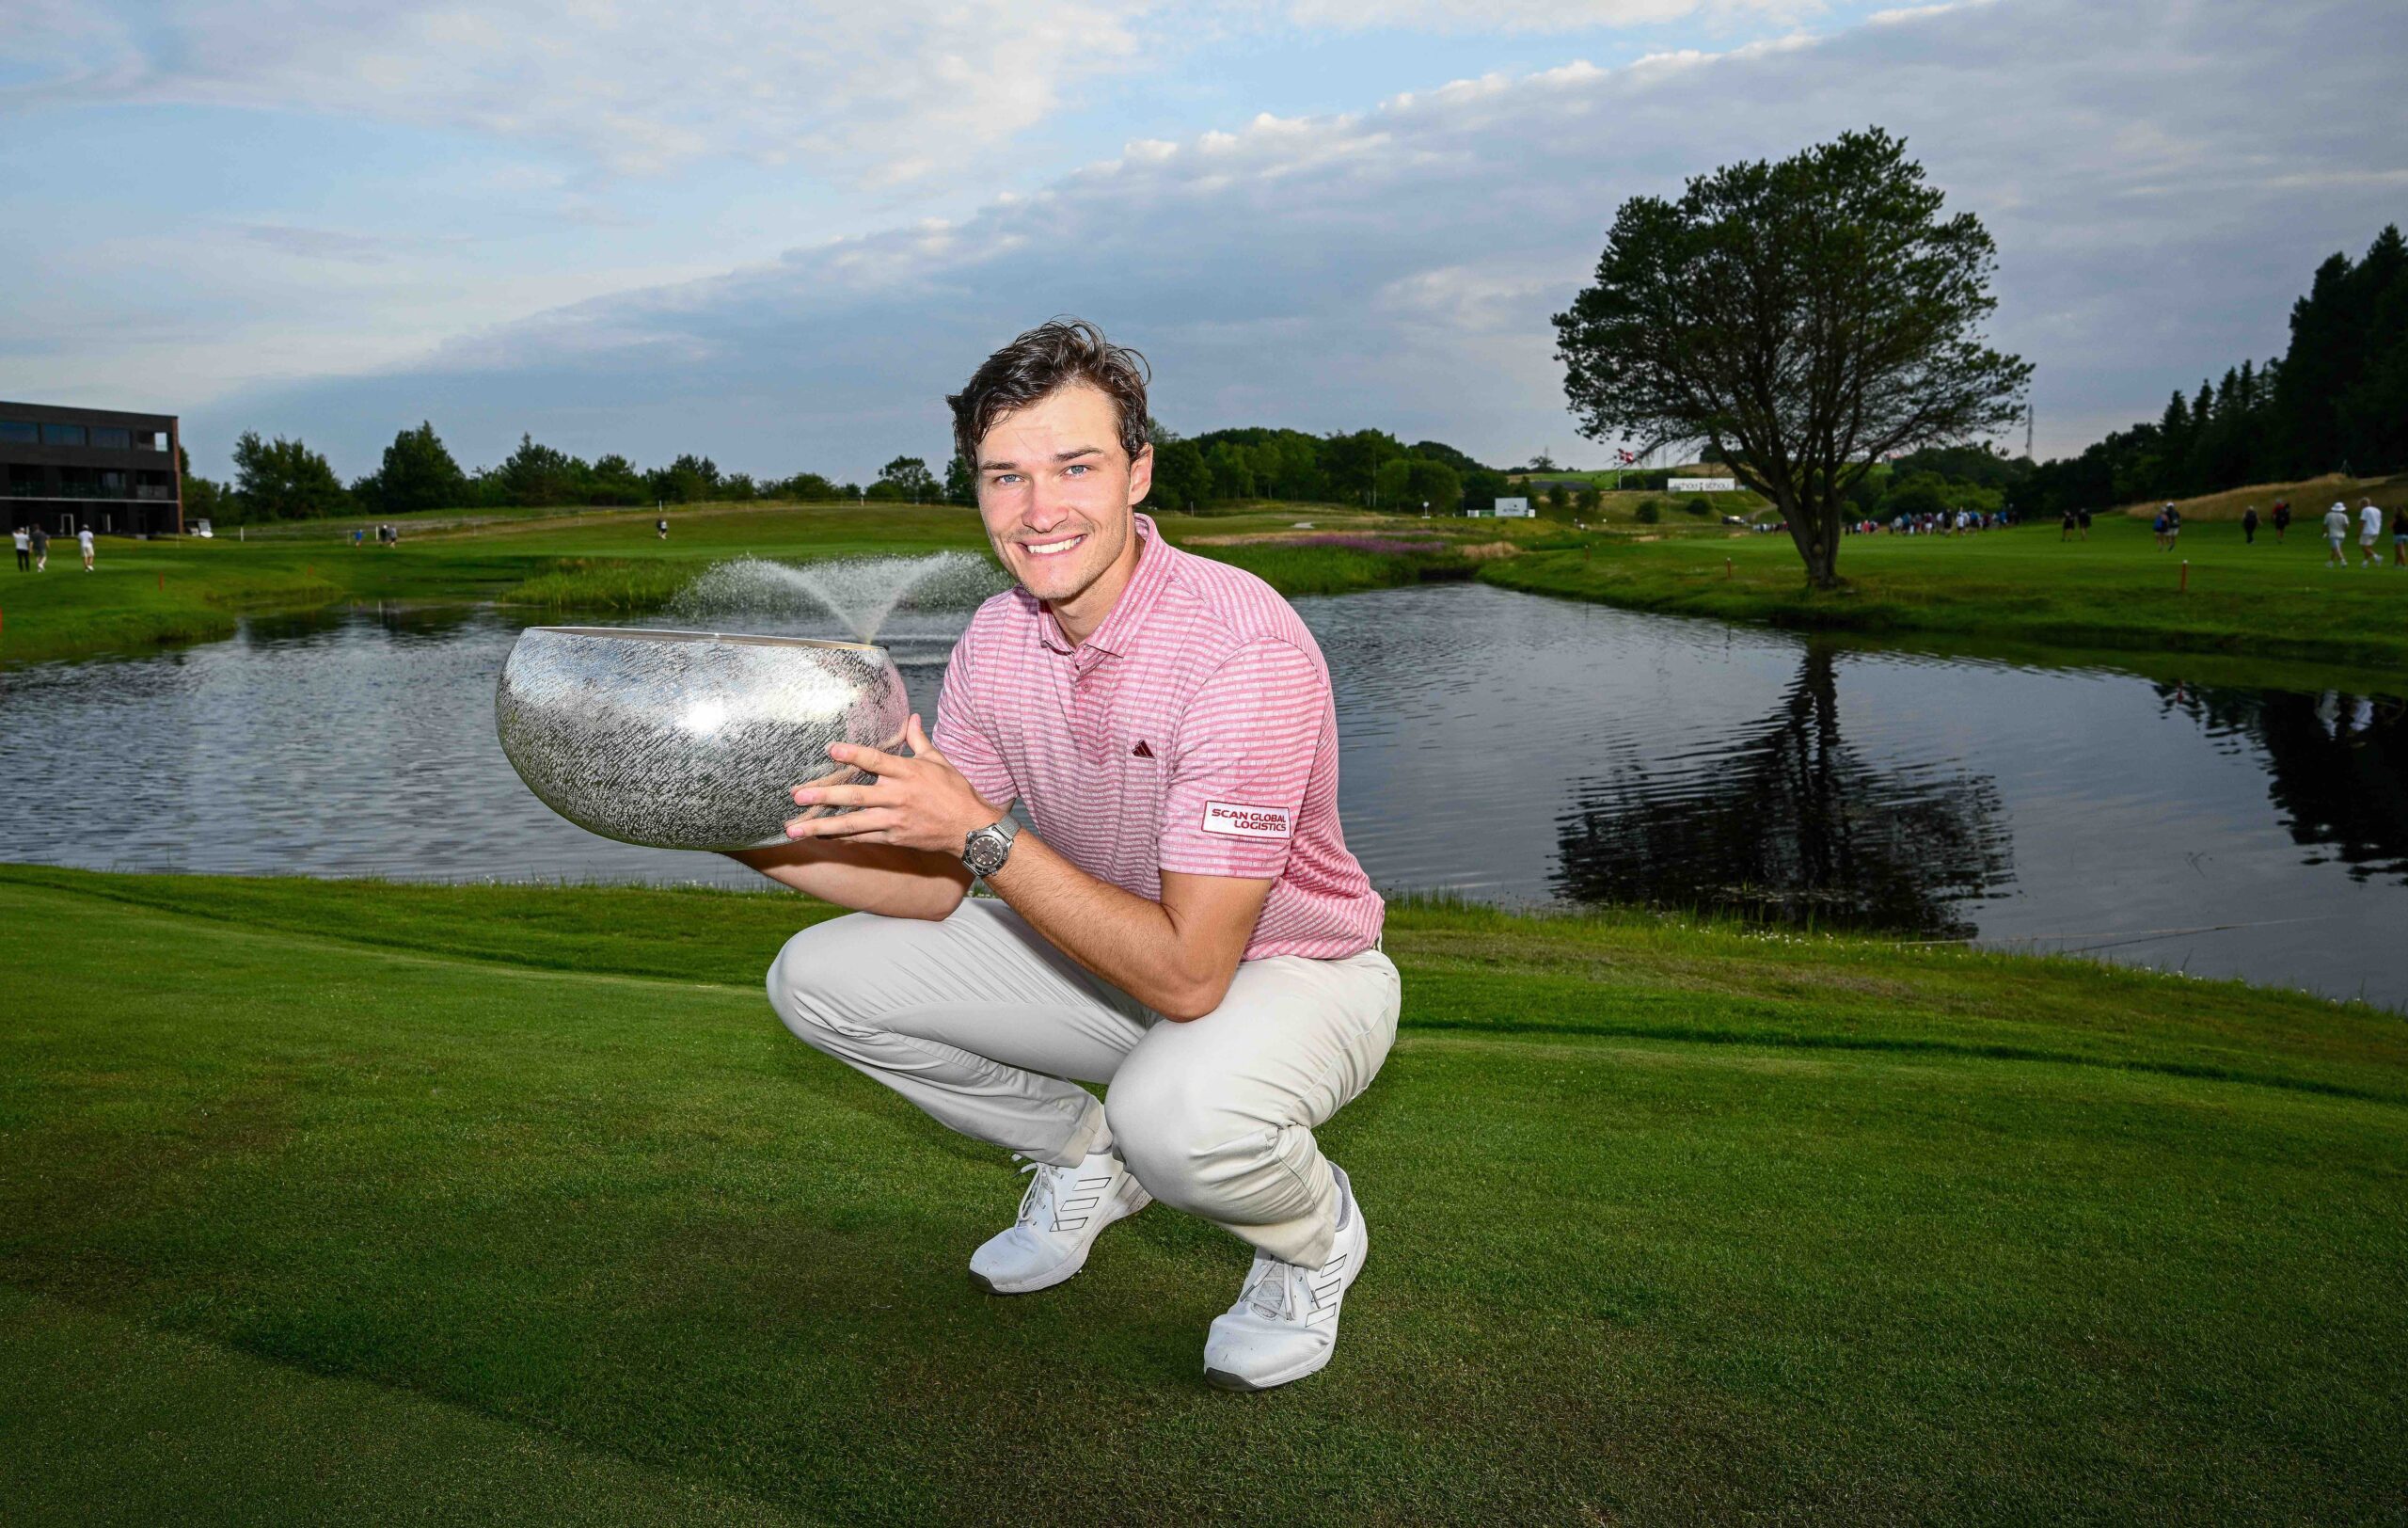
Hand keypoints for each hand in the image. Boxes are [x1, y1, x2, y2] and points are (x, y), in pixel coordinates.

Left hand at [783, 713, 999, 854]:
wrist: (971, 829)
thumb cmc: (954, 791)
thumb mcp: (938, 761)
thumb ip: (918, 740)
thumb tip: (911, 717)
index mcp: (908, 772)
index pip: (875, 760)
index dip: (853, 754)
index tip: (830, 749)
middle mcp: (898, 796)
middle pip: (856, 795)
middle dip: (824, 796)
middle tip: (797, 796)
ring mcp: (895, 820)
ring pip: (853, 823)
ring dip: (822, 825)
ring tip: (795, 829)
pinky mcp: (895, 837)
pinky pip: (862, 838)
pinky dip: (841, 838)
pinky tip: (820, 836)